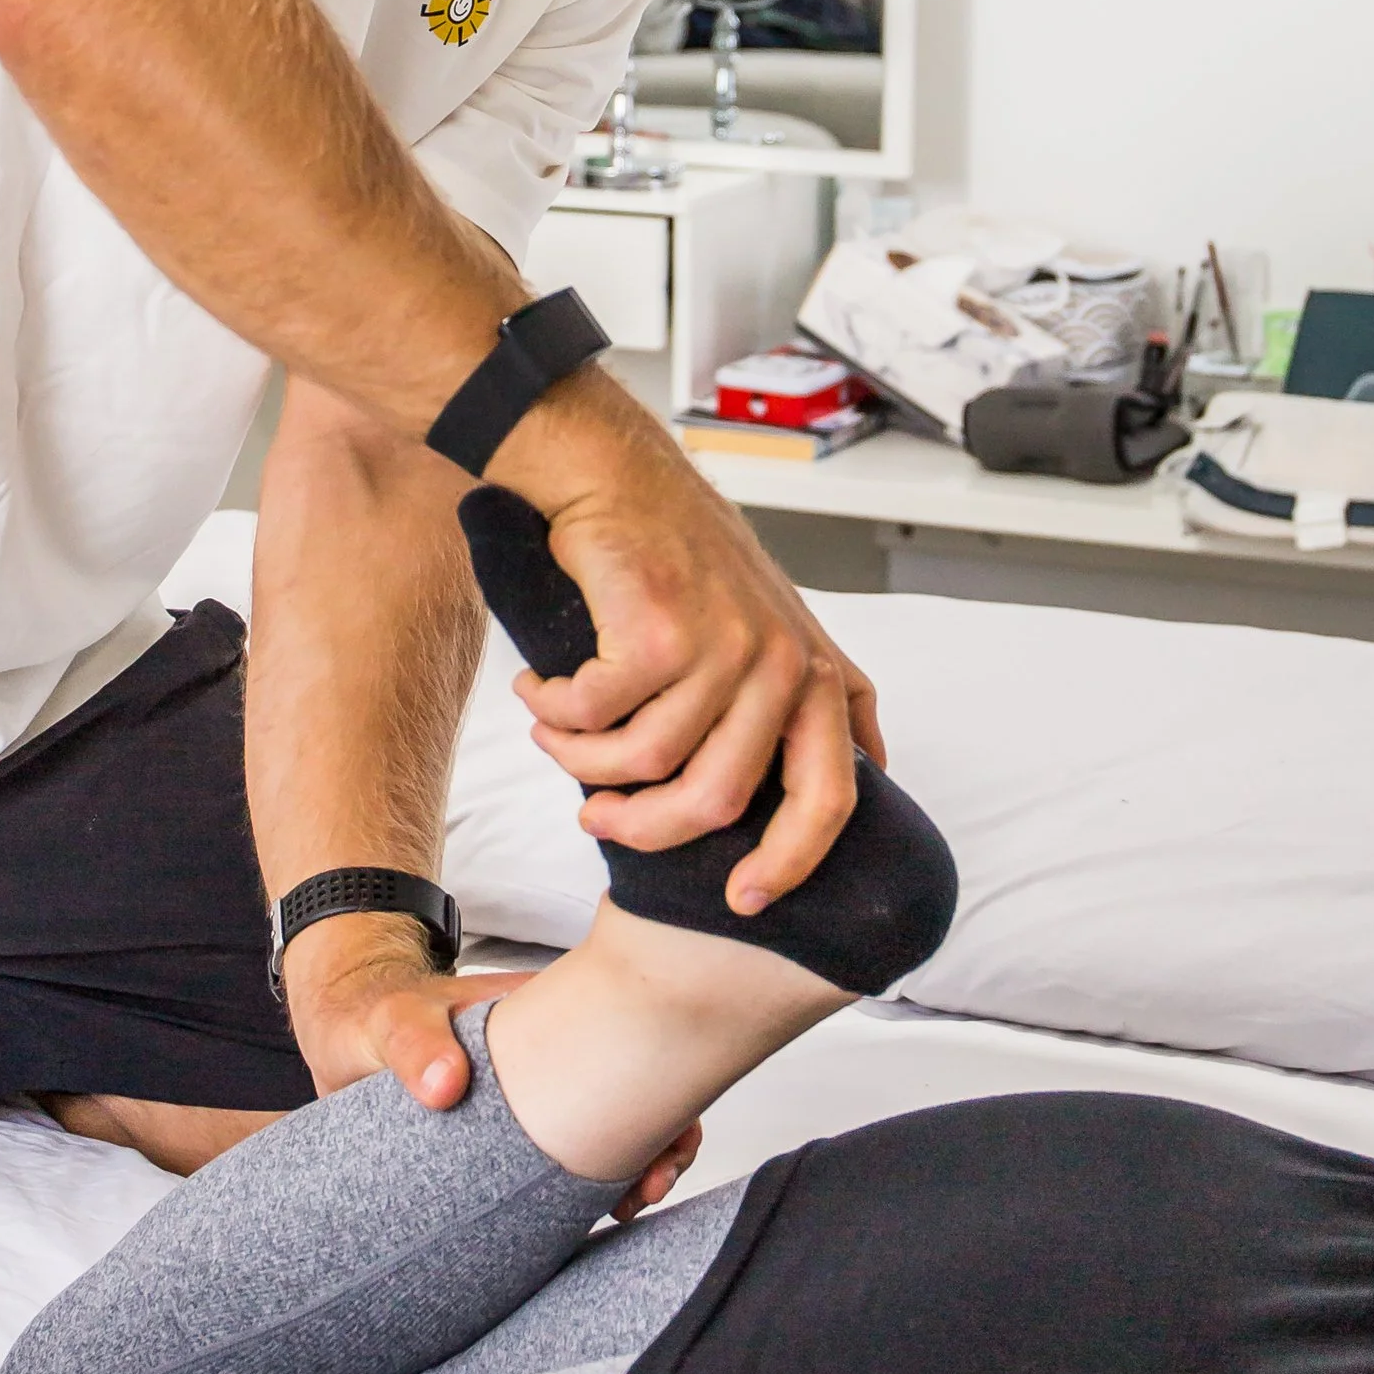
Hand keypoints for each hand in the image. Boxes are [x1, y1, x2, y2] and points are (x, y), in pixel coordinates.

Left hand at [284, 917, 702, 1210]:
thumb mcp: (389, 1020)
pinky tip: (590, 1218)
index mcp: (543, 1017)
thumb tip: (445, 1085)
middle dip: (661, 1143)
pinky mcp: (516, 1135)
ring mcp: (540, 1096)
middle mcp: (553, 1056)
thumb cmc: (372, 1013)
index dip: (660, 1098)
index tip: (657, 1152)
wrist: (342, 1033)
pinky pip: (567, 1161)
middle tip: (646, 1190)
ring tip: (625, 1208)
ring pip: (609, 1131)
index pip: (627, 1041)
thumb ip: (412, 1044)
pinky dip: (588, 1190)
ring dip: (630, 1169)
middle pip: (634, 1091)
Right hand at [488, 369, 885, 913]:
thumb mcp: (769, 628)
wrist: (617, 473)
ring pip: (646, 765)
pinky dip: (554, 716)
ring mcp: (726, 648)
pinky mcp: (660, 635)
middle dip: (647, 830)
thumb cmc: (681, 556)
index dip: (791, 862)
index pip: (832, 797)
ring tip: (553, 735)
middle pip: (719, 802)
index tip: (745, 901)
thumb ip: (797, 705)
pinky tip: (540, 692)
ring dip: (580, 761)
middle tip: (598, 821)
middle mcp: (785, 663)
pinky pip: (594, 720)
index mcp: (819, 673)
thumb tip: (834, 784)